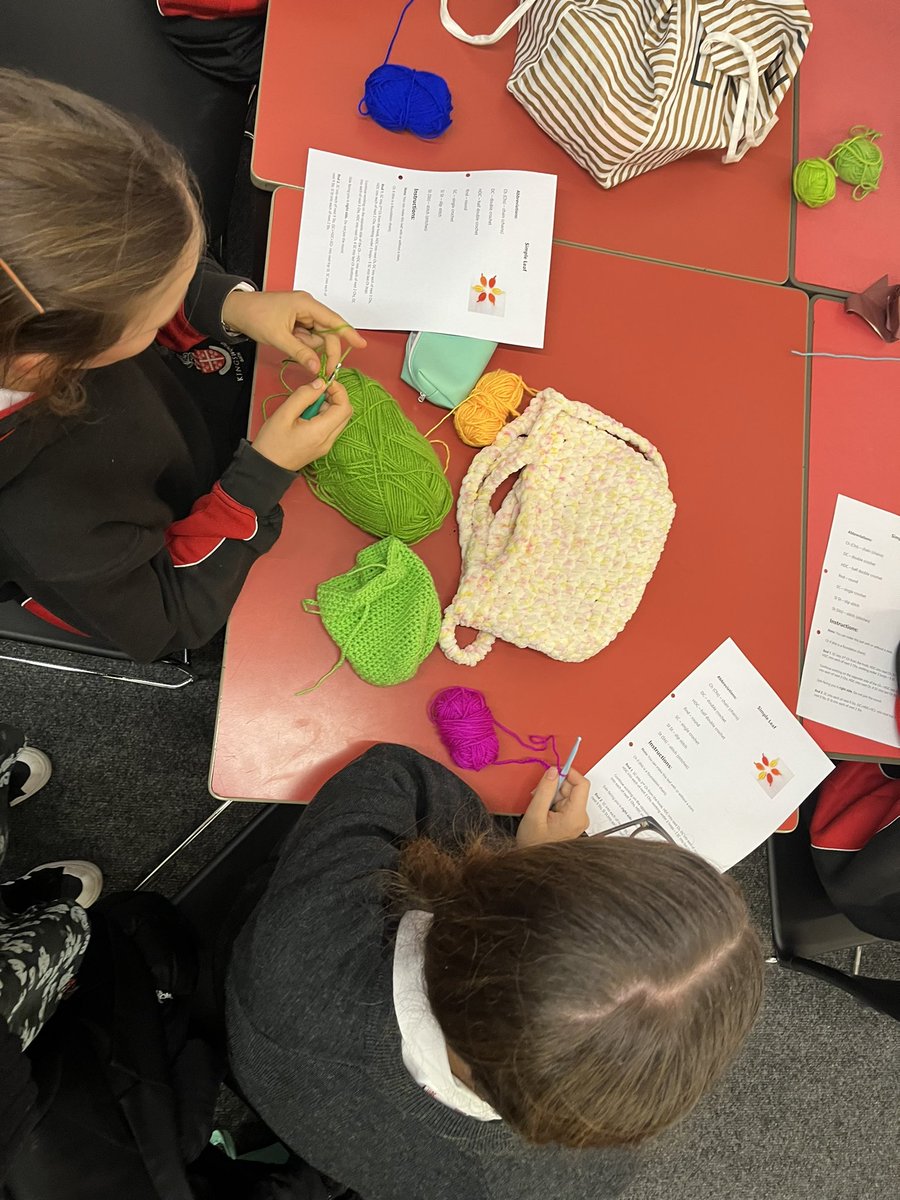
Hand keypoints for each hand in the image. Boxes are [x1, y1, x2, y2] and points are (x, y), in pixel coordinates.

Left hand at [221, 289, 366, 375]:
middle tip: (324, 371)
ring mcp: (303, 315)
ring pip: (317, 338)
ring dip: (308, 348)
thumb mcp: (279, 337)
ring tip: (289, 344)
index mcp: (307, 305)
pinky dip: (302, 346)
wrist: (236, 310)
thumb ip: (300, 352)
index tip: (362, 345)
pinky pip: (307, 338)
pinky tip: (289, 343)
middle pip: (328, 333)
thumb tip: (317, 367)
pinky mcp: (298, 322)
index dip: (349, 333)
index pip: (334, 321)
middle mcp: (308, 308)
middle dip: (325, 351)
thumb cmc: (256, 316)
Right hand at [251, 378, 351, 471]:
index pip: (344, 407)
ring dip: (328, 406)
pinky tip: (307, 414)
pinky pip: (331, 426)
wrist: (266, 468)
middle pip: (345, 413)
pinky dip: (324, 416)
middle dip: (335, 397)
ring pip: (339, 419)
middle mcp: (328, 440)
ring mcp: (327, 445)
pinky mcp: (322, 446)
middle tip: (316, 391)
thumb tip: (320, 384)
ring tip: (306, 405)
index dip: (338, 390)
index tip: (324, 382)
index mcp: (320, 432)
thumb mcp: (283, 414)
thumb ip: (303, 396)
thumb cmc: (271, 443)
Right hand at [516, 766, 589, 847]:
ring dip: (551, 793)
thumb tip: (553, 771)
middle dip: (554, 785)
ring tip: (538, 804)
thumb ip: (545, 790)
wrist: (533, 861)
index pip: (581, 784)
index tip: (554, 769)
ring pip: (566, 794)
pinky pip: (564, 802)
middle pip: (572, 788)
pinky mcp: (571, 820)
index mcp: (576, 815)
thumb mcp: (535, 814)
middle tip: (537, 792)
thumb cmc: (534, 843)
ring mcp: (577, 819)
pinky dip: (552, 801)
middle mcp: (580, 817)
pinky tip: (542, 809)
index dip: (569, 772)